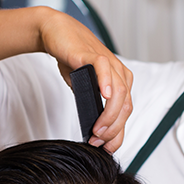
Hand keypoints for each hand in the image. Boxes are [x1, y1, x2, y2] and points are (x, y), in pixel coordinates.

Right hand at [37, 9, 133, 152]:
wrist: (58, 35)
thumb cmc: (73, 62)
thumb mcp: (86, 90)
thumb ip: (94, 106)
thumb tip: (96, 133)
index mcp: (122, 83)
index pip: (126, 113)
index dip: (118, 133)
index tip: (106, 148)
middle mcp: (120, 74)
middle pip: (125, 107)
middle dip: (113, 129)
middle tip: (98, 142)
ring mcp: (109, 63)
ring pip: (119, 93)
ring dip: (110, 115)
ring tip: (98, 130)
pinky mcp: (93, 54)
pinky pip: (104, 68)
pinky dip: (106, 83)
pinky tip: (103, 95)